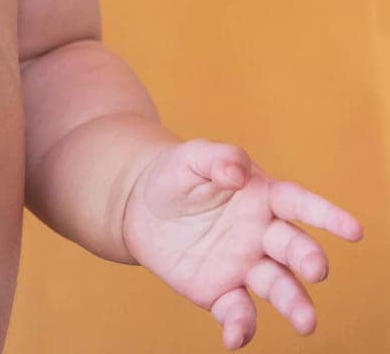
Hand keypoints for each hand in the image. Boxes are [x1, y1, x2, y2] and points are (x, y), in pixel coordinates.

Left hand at [120, 138, 363, 347]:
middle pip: (293, 248)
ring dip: (294, 303)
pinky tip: (233, 337)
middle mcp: (262, 235)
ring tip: (306, 322)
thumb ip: (219, 158)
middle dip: (308, 258)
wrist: (139, 205)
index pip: (299, 203)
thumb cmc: (177, 175)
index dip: (326, 215)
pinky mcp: (221, 292)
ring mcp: (245, 266)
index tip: (353, 230)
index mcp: (262, 196)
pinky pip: (238, 312)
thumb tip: (237, 172)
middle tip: (316, 270)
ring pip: (278, 287)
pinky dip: (240, 327)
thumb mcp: (192, 157)